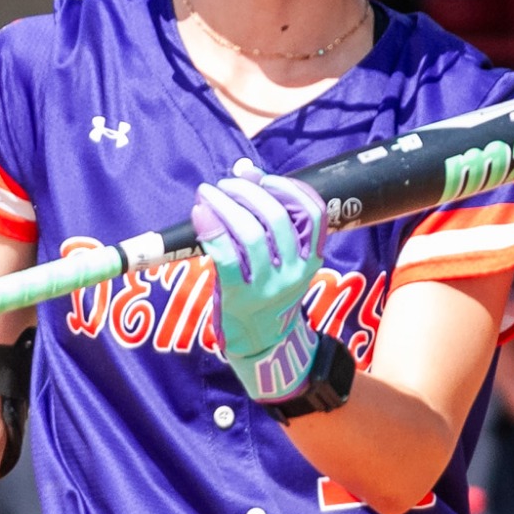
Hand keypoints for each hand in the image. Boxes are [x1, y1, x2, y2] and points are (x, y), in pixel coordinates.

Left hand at [191, 159, 328, 402]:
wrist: (263, 344)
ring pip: (251, 233)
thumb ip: (266, 218)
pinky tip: (200, 213)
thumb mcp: (278, 257)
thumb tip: (246, 169)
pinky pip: (226, 255)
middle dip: (249, 191)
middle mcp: (295, 271)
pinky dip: (212, 228)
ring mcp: (269, 286)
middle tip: (226, 184)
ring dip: (227, 205)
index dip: (288, 187)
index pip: (313, 212)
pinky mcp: (240, 296)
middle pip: (278, 217)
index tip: (263, 178)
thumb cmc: (265, 291)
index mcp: (311, 257)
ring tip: (210, 193)